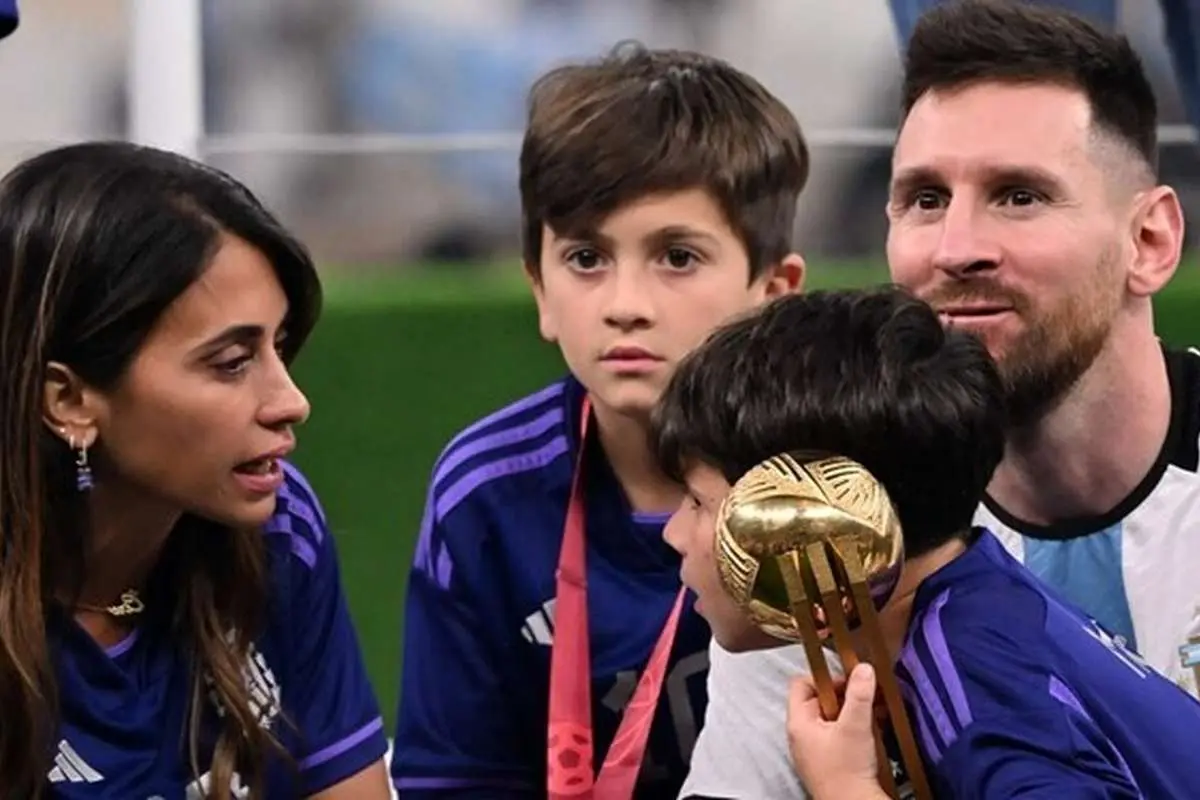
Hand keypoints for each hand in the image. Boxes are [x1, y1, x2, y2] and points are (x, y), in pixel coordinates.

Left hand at [787, 662, 885, 799]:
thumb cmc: (847, 772)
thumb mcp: (855, 725)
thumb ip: (860, 694)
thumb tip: (863, 669)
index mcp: (798, 723)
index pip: (802, 684)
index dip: (825, 678)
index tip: (847, 681)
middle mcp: (800, 736)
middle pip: (817, 701)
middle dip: (843, 696)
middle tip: (863, 696)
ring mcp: (812, 750)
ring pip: (829, 719)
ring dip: (850, 713)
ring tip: (870, 714)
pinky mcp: (825, 762)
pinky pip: (835, 737)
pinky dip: (851, 730)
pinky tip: (869, 732)